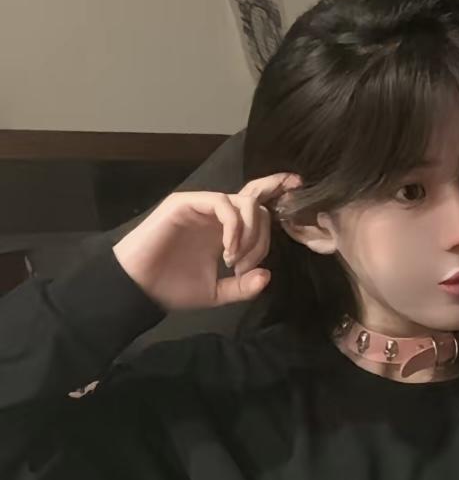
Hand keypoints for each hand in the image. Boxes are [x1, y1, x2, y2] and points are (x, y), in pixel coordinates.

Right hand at [112, 171, 301, 311]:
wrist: (140, 288)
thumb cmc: (173, 287)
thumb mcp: (217, 293)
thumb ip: (243, 286)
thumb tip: (267, 275)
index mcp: (225, 230)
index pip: (256, 205)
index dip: (277, 194)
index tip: (298, 187)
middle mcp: (216, 214)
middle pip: (256, 204)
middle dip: (262, 237)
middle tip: (246, 265)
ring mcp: (201, 205)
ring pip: (243, 202)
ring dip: (249, 234)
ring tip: (235, 261)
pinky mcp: (185, 203)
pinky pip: (221, 204)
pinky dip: (233, 227)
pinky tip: (228, 251)